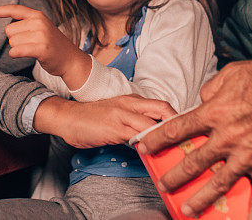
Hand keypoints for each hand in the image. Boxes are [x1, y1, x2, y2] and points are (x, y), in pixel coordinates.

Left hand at [0, 4, 91, 87]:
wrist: (71, 60)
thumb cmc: (53, 45)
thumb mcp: (42, 27)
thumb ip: (26, 24)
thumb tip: (7, 28)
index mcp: (38, 15)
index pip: (14, 9)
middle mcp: (39, 22)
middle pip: (9, 31)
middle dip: (14, 39)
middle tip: (30, 43)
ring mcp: (41, 35)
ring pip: (12, 42)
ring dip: (18, 48)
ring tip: (33, 50)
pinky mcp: (41, 48)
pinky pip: (16, 51)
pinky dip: (17, 55)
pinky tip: (27, 55)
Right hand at [34, 95, 176, 148]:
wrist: (68, 118)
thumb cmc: (92, 117)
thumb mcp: (117, 112)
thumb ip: (135, 120)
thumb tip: (152, 135)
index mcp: (132, 99)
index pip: (161, 105)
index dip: (175, 117)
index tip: (183, 130)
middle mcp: (129, 103)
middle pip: (162, 109)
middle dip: (175, 125)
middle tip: (182, 139)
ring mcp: (122, 115)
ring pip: (151, 125)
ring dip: (161, 138)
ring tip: (168, 149)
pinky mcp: (114, 128)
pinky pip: (135, 137)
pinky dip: (144, 145)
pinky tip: (148, 152)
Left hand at [136, 57, 251, 219]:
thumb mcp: (234, 72)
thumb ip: (212, 87)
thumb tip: (202, 97)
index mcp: (215, 111)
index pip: (177, 128)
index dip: (156, 139)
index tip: (143, 146)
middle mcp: (226, 137)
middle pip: (194, 162)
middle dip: (174, 176)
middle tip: (162, 185)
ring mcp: (248, 154)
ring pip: (219, 183)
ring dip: (201, 199)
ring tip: (188, 210)